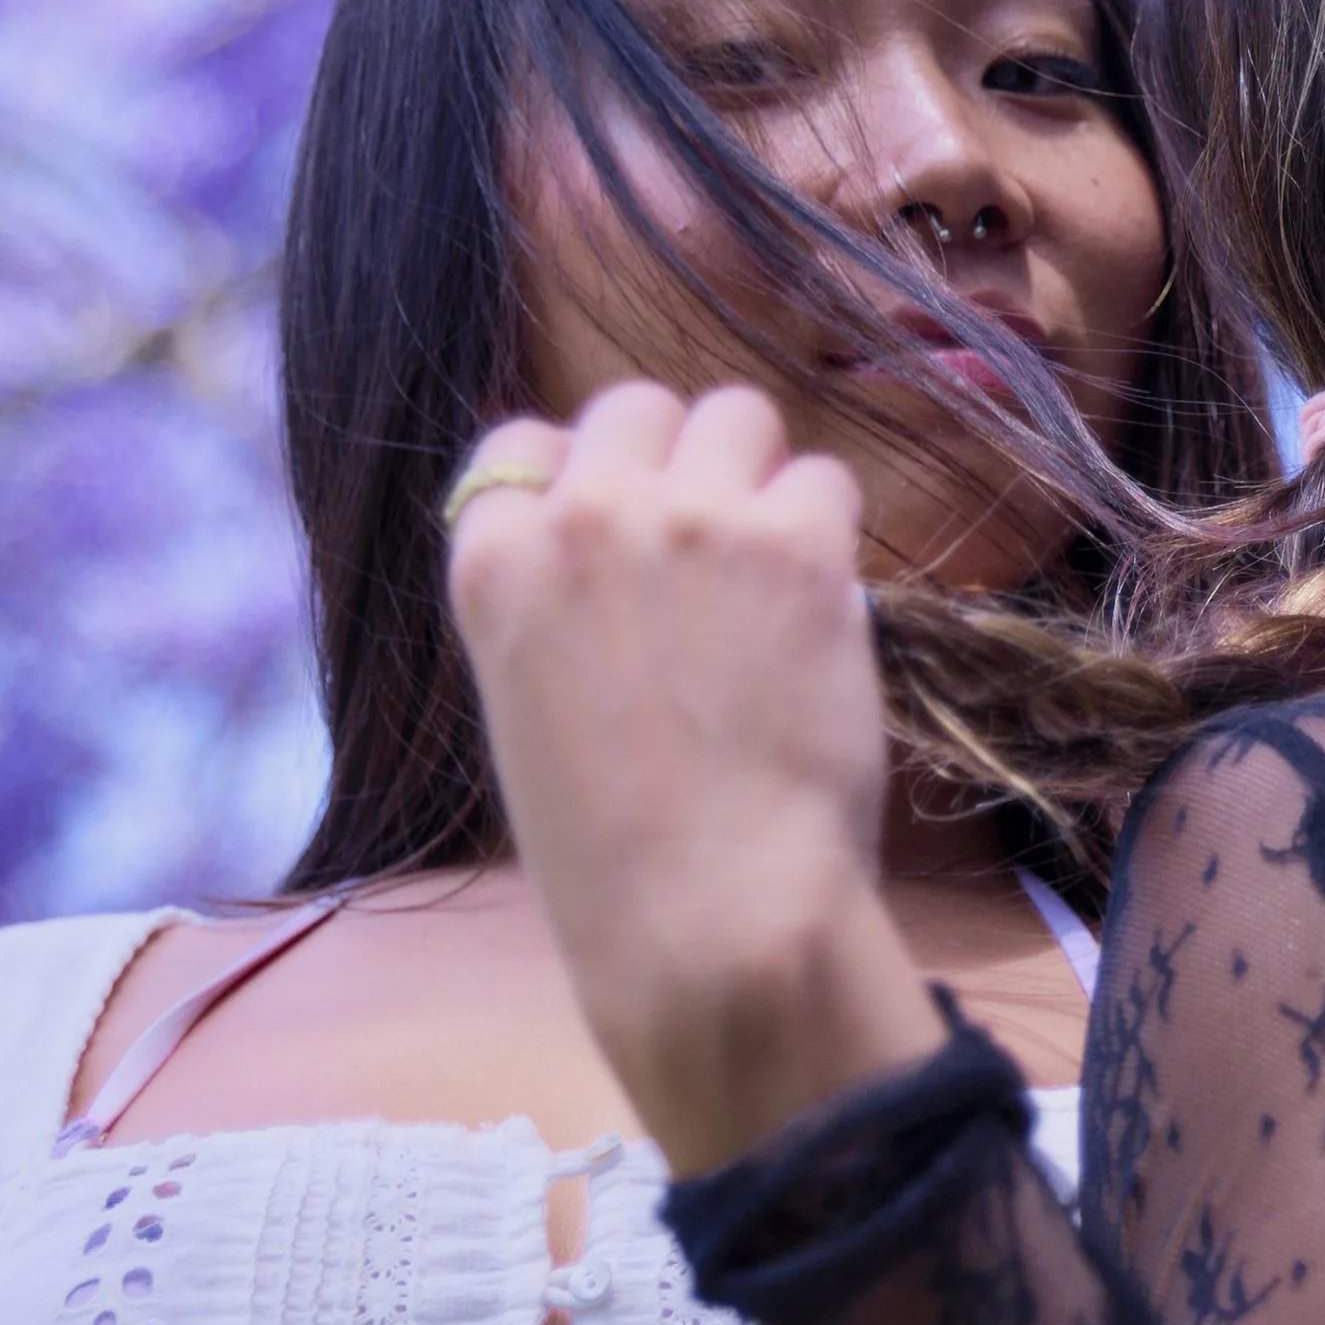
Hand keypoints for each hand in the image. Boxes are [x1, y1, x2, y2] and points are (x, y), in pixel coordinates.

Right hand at [448, 381, 945, 1172]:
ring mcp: (694, 519)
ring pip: (740, 415)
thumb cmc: (614, 853)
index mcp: (493, 562)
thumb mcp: (527, 703)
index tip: (622, 539)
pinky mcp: (797, 543)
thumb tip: (618, 538)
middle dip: (679, 461)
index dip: (586, 482)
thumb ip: (556, 598)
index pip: (526, 444)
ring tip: (772, 573)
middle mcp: (584, 516)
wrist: (710, 918)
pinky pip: (827, 482)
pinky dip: (831, 535)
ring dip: (760, 478)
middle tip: (712, 550)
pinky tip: (821, 612)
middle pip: (638, 407)